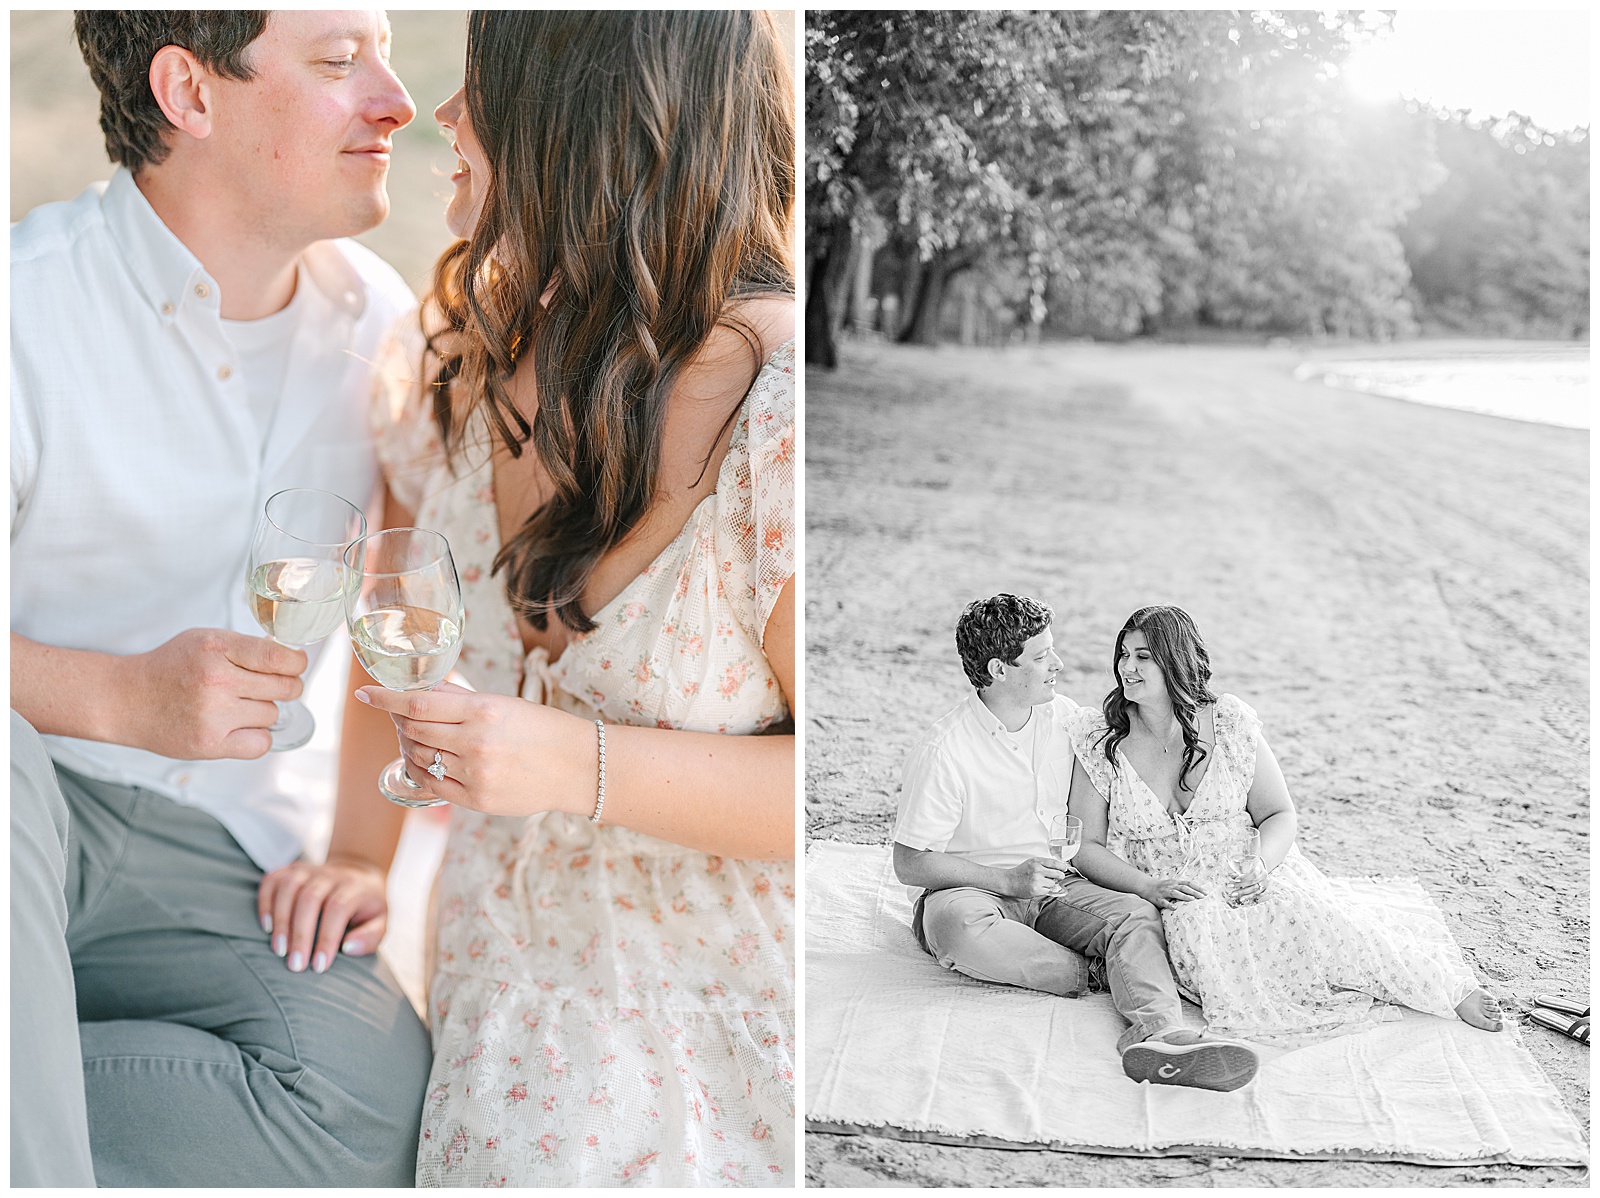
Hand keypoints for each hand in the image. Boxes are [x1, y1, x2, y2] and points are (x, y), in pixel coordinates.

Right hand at [117, 628, 306, 759]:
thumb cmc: (171, 667)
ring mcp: (213, 714)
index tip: (296, 666)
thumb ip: (246, 648)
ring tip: (236, 706)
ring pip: (272, 714)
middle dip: (286, 687)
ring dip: (263, 711)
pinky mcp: (209, 744)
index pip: (280, 658)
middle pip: (285, 688)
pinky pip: (261, 744)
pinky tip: (239, 728)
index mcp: (217, 648)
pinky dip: (257, 737)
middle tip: (269, 688)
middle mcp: (216, 681)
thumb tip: (291, 659)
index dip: (297, 663)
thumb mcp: (206, 640)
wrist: (125, 699)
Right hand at [257, 856, 387, 973]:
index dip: (327, 938)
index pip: (338, 908)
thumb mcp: (379, 921)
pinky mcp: (290, 870)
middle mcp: (330, 875)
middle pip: (310, 898)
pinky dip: (265, 903)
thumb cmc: (365, 907)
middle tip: (295, 966)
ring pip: (289, 887)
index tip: (320, 967)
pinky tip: (267, 928)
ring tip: (279, 951)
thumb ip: (371, 936)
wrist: (356, 872)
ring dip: (281, 920)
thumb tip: (348, 948)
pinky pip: (272, 881)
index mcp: (354, 887)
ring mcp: (308, 869)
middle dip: (300, 934)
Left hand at [354, 682, 594, 817]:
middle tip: (398, 714)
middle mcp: (476, 743)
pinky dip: (420, 771)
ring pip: (420, 758)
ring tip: (416, 737)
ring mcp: (475, 774)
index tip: (366, 693)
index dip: (386, 699)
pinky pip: (433, 785)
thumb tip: (423, 691)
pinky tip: (422, 762)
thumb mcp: (505, 704)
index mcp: (484, 712)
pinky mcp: (477, 800)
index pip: (418, 705)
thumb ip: (460, 700)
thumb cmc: (545, 730)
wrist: (580, 768)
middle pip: (413, 731)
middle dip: (398, 721)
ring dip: (409, 746)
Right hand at [1002, 857, 1069, 898]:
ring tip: (1043, 882)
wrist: (1009, 881)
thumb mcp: (1031, 862)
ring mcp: (1037, 881)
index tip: (1064, 868)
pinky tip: (1039, 887)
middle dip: (1060, 876)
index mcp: (1036, 862)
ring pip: (1053, 883)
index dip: (1062, 866)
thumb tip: (1058, 867)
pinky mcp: (1036, 890)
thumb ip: (1043, 863)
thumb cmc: (1021, 872)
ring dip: (1050, 884)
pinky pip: (1048, 890)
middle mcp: (1037, 870)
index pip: (1054, 863)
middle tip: (1059, 877)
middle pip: (1057, 874)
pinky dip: (1045, 889)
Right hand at [1142, 877, 1207, 908]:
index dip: (1198, 887)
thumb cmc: (1163, 887)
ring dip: (1184, 896)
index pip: (1189, 883)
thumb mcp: (1173, 884)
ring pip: (1175, 893)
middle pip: (1184, 888)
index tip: (1206, 893)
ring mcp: (1165, 892)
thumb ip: (1183, 887)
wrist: (1147, 886)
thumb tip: (1197, 891)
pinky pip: (1165, 902)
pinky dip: (1170, 905)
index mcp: (1176, 882)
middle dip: (1194, 892)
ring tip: (1192, 899)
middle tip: (1203, 897)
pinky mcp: (1159, 899)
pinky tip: (1175, 908)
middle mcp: (1171, 886)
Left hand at [1225, 858, 1269, 905]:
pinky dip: (1247, 897)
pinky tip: (1241, 899)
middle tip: (1229, 885)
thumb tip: (1231, 869)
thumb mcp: (1248, 861)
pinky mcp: (1262, 889)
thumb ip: (1241, 864)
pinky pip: (1255, 894)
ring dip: (1242, 892)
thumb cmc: (1251, 864)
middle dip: (1240, 885)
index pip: (1253, 873)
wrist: (1260, 868)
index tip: (1235, 879)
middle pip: (1252, 882)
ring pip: (1253, 889)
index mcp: (1260, 868)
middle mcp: (1263, 876)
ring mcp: (1264, 883)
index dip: (1245, 877)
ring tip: (1233, 894)